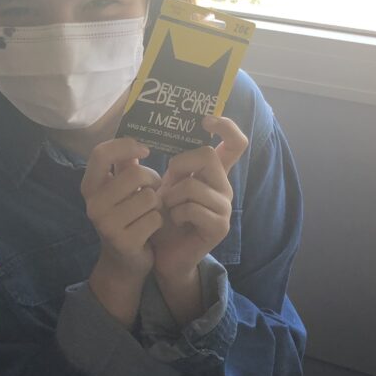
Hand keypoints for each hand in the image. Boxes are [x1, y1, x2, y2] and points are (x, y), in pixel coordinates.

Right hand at [81, 137, 162, 280]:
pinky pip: (155, 218)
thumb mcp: (121, 190)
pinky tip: (151, 228)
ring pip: (149, 197)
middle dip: (153, 179)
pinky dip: (159, 221)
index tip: (145, 149)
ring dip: (157, 203)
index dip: (125, 145)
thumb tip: (132, 138)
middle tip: (154, 188)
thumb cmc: (126, 217)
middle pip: (134, 174)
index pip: (101, 153)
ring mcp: (107, 225)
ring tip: (150, 211)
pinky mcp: (124, 241)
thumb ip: (124, 165)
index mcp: (89, 188)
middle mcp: (93, 205)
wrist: (123, 262)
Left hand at [151, 115, 247, 282]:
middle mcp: (224, 186)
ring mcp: (225, 207)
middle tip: (168, 183)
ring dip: (171, 196)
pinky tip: (174, 221)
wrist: (164, 255)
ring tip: (168, 208)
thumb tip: (140, 139)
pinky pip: (192, 208)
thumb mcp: (162, 187)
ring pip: (193, 185)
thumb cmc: (163, 219)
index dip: (226, 126)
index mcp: (214, 173)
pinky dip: (175, 214)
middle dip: (179, 165)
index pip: (235, 143)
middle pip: (207, 155)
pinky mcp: (220, 226)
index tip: (205, 120)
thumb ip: (159, 164)